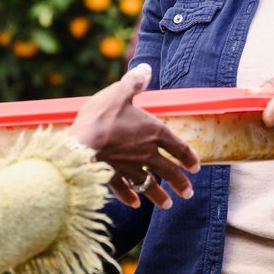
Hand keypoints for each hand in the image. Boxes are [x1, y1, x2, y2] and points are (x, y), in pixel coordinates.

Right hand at [71, 64, 198, 207]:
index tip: (195, 167)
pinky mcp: (112, 177)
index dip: (188, 156)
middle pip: (168, 171)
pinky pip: (124, 190)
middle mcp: (146, 154)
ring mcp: (129, 168)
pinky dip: (129, 196)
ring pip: (149, 185)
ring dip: (159, 196)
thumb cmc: (101, 117)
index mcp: (153, 132)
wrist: (79, 145)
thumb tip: (146, 68)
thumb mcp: (119, 93)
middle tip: (188, 193)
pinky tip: (134, 203)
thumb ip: (133, 82)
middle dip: (180, 182)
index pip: (177, 147)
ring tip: (167, 204)